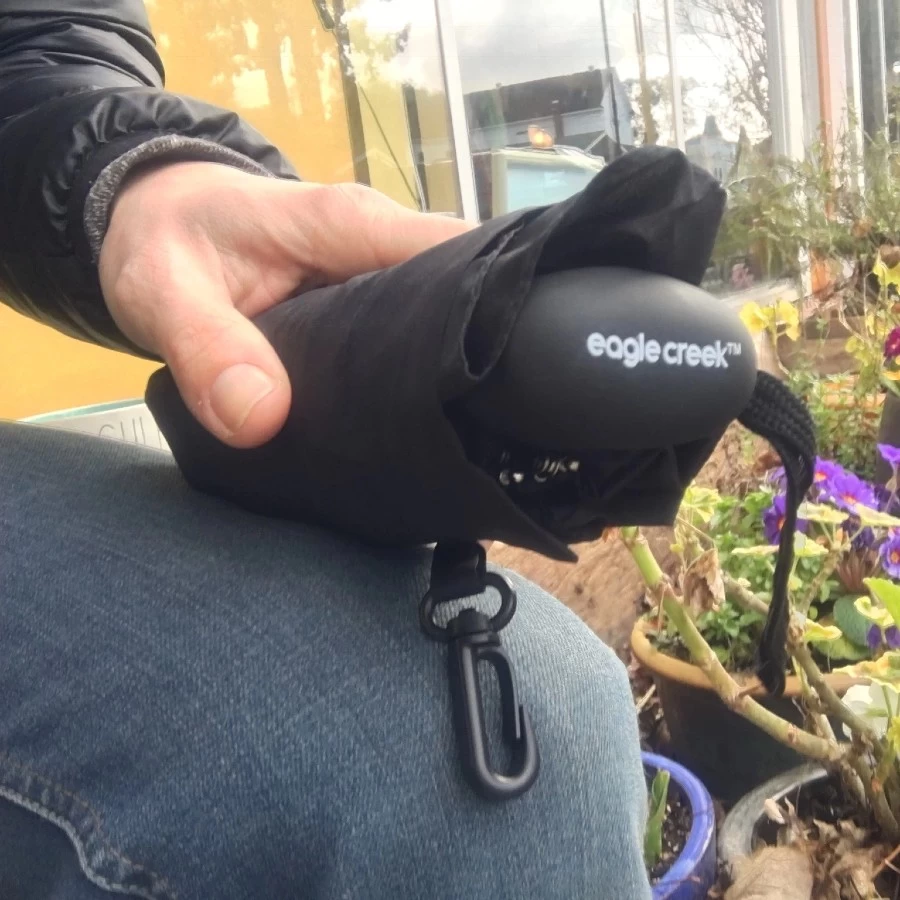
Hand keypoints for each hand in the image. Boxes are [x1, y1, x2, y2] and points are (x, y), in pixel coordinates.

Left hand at [99, 162, 470, 447]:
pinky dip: (409, 382)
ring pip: (439, 322)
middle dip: (473, 360)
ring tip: (450, 443)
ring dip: (444, 376)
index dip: (487, 312)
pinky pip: (407, 340)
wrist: (152, 223)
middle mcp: (379, 248)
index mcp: (349, 226)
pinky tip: (406, 431)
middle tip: (472, 435)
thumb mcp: (164, 290)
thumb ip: (207, 348)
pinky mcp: (368, 309)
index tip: (497, 383)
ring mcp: (377, 281)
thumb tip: (260, 418)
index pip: (457, 253)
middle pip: (461, 295)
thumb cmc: (161, 238)